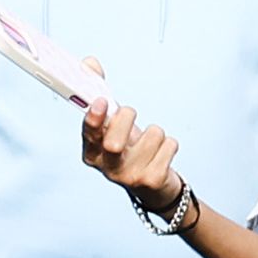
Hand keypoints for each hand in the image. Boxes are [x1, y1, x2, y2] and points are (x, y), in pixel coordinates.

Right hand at [79, 100, 186, 218]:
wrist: (152, 186)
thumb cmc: (130, 151)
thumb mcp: (114, 131)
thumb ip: (105, 107)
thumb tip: (94, 72)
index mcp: (93, 155)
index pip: (89, 136)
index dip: (94, 118)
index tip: (101, 102)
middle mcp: (109, 169)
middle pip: (113, 143)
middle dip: (126, 117)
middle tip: (130, 113)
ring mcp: (131, 177)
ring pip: (152, 134)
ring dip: (155, 132)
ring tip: (150, 144)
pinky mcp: (153, 180)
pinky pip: (169, 144)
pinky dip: (169, 144)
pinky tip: (161, 155)